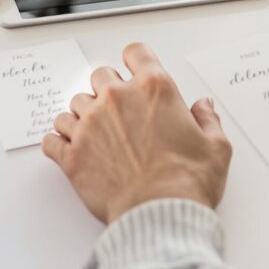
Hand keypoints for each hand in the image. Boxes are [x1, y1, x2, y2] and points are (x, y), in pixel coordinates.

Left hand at [42, 43, 231, 223]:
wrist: (160, 216)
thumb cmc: (187, 182)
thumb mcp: (216, 148)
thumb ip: (208, 120)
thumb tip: (203, 106)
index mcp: (154, 89)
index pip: (136, 52)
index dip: (136, 61)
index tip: (134, 70)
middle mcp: (116, 99)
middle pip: (100, 76)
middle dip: (108, 89)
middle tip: (119, 111)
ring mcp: (89, 125)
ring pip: (73, 105)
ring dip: (83, 116)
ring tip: (96, 135)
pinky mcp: (71, 153)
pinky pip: (52, 137)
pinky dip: (59, 142)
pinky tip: (70, 149)